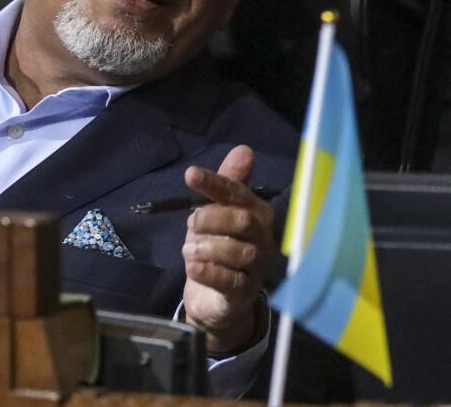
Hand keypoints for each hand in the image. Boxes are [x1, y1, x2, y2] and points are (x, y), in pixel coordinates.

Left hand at [180, 145, 277, 355]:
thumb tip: (244, 149)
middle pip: (243, 221)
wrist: (217, 301)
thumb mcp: (214, 217)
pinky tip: (193, 267)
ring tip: (188, 249)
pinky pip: (231, 281)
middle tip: (190, 222)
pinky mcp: (245, 293)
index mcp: (257, 214)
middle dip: (213, 218)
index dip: (215, 183)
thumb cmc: (217, 251)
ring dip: (208, 247)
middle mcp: (262, 239)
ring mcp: (256, 267)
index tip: (190, 175)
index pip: (238, 193)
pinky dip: (210, 272)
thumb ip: (226, 186)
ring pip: (239, 252)